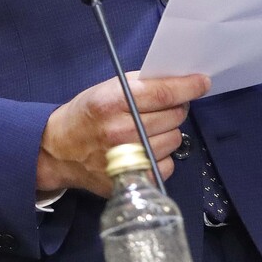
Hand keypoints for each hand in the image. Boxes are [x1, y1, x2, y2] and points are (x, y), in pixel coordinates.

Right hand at [37, 72, 208, 196]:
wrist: (59, 151)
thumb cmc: (85, 116)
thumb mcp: (104, 90)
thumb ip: (138, 85)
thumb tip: (176, 82)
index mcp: (112, 102)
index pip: (163, 93)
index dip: (188, 87)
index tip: (201, 83)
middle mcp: (121, 131)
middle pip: (174, 116)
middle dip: (175, 108)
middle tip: (164, 108)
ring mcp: (129, 158)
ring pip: (175, 139)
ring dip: (168, 131)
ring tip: (150, 130)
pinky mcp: (135, 179)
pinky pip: (168, 164)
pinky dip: (162, 155)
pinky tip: (146, 149)